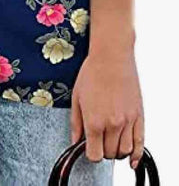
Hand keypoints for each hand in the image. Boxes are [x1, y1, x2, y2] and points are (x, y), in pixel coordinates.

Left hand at [71, 50, 143, 169]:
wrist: (112, 56)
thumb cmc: (92, 72)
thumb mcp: (77, 97)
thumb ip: (76, 122)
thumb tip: (75, 141)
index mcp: (94, 121)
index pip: (94, 155)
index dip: (90, 153)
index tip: (88, 146)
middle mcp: (112, 124)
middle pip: (109, 154)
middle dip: (102, 150)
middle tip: (98, 139)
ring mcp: (127, 121)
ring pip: (124, 152)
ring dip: (117, 151)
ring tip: (111, 140)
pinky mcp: (138, 116)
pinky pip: (140, 143)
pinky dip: (136, 155)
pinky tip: (131, 159)